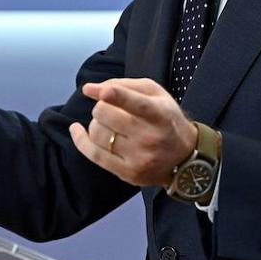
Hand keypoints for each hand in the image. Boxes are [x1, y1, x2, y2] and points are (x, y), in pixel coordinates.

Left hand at [69, 78, 197, 186]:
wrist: (184, 157)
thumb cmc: (167, 119)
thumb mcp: (156, 94)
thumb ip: (124, 86)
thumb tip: (90, 89)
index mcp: (160, 115)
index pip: (137, 104)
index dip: (118, 96)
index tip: (103, 91)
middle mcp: (150, 138)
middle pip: (107, 115)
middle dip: (101, 106)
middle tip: (109, 107)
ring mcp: (138, 158)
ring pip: (98, 133)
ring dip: (96, 123)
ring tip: (107, 123)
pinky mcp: (127, 173)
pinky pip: (94, 154)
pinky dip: (80, 140)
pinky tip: (76, 129)